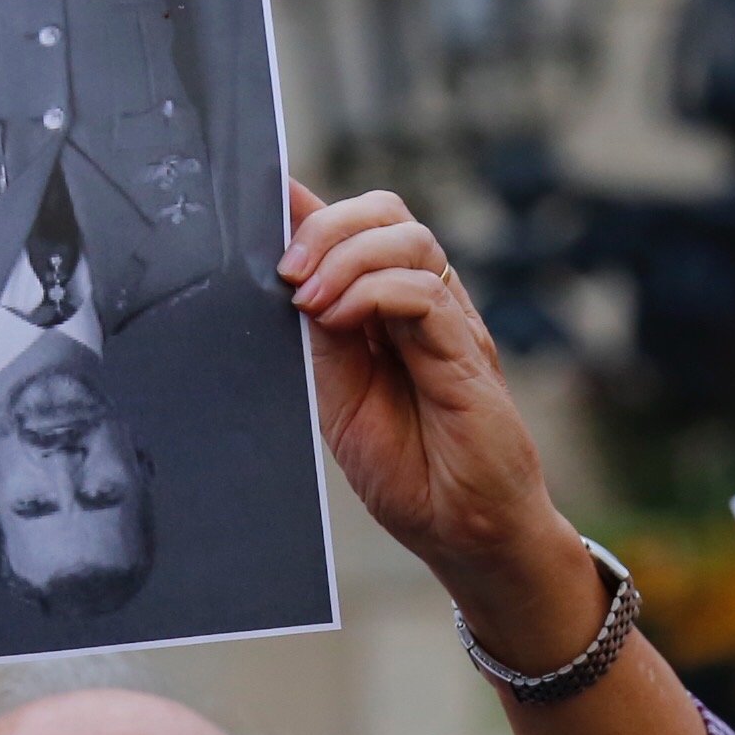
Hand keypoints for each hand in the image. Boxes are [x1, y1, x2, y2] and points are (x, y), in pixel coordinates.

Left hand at [279, 186, 587, 629]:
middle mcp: (426, 306)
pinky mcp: (469, 356)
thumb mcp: (340, 398)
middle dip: (328, 226)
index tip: (265, 200)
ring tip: (308, 299)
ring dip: (347, 256)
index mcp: (391, 311)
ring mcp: (451, 326)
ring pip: (409, 240)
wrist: (465, 533)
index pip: (362, 229)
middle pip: (388, 215)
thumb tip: (288, 276)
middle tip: (287, 268)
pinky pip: (426, 294)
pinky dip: (375, 292)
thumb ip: (320, 338)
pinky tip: (339, 318)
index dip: (315, 208)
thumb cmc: (409, 472)